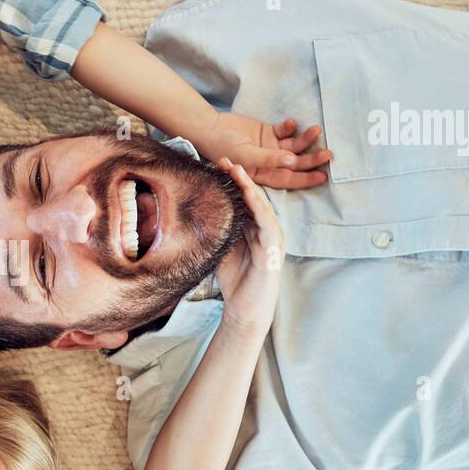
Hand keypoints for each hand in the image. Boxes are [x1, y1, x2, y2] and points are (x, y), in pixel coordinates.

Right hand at [197, 113, 329, 189]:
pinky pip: (285, 131)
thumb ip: (269, 158)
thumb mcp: (245, 155)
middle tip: (328, 153)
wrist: (210, 128)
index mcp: (263, 174)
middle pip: (295, 163)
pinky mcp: (268, 133)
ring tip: (316, 130)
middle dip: (312, 159)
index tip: (323, 175)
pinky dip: (290, 127)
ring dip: (305, 139)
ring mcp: (270, 148)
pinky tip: (291, 123)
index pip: (288, 179)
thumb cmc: (223, 147)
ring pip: (293, 146)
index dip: (306, 178)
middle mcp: (269, 163)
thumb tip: (293, 161)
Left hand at [213, 159, 284, 338]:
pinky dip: (259, 208)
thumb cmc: (234, 280)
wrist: (244, 309)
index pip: (243, 199)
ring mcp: (272, 238)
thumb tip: (194, 211)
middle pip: (253, 197)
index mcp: (253, 227)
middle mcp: (265, 229)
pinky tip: (250, 195)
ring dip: (250, 187)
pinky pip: (267, 224)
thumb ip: (215, 230)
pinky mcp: (274, 249)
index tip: (215, 165)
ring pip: (262, 206)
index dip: (232, 182)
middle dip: (240, 178)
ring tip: (236, 171)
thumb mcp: (220, 248)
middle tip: (224, 160)